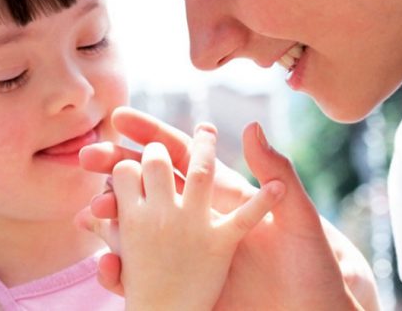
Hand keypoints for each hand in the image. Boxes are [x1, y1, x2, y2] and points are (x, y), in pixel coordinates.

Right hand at [77, 107, 374, 309]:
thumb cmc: (314, 264)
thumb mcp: (298, 217)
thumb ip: (277, 172)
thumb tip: (251, 126)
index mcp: (226, 195)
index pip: (181, 155)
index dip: (149, 134)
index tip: (117, 119)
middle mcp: (203, 216)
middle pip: (152, 182)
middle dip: (118, 165)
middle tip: (87, 157)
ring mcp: (193, 248)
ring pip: (143, 224)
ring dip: (112, 215)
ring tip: (87, 213)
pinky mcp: (195, 282)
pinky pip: (151, 273)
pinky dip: (123, 268)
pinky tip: (102, 262)